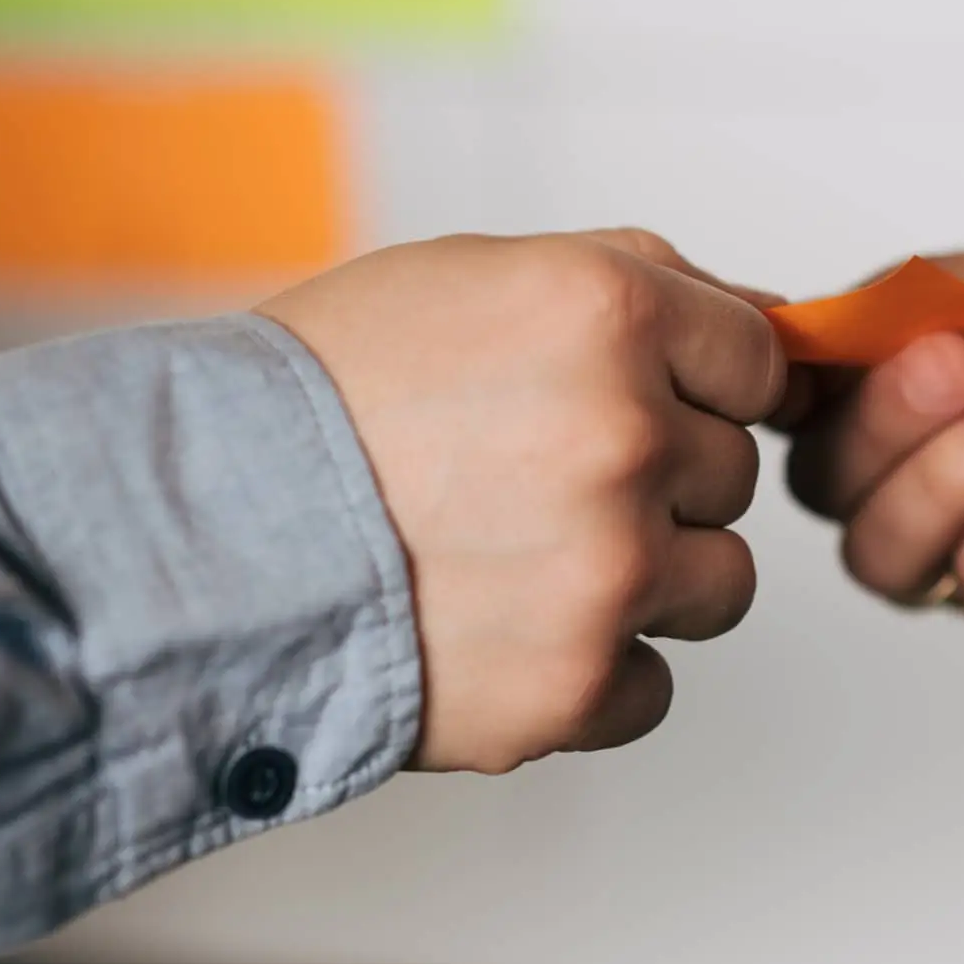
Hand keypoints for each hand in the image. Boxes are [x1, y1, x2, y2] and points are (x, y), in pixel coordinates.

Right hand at [261, 229, 785, 772]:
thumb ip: (635, 282)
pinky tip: (507, 632)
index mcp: (607, 312)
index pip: (756, 361)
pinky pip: (655, 685)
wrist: (194, 531)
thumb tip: (770, 326)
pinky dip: (597, 672)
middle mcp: (625, 437)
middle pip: (732, 475)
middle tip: (537, 483)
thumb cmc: (323, 393)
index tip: (638, 404)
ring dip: (648, 578)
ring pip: (721, 583)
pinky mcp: (576, 686)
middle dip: (659, 479)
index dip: (701, 384)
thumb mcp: (474, 277)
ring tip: (527, 562)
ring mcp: (607, 572)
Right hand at [782, 250, 963, 661]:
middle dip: (885, 423)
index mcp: (924, 392)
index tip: (831, 350)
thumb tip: (815, 323)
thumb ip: (927, 298)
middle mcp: (940, 474)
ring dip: (946, 475)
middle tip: (961, 368)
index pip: (810, 405)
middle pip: (828, 484)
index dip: (802, 386)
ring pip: (882, 548)